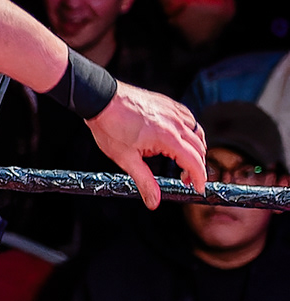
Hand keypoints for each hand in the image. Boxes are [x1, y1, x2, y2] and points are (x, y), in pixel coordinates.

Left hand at [90, 83, 207, 209]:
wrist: (101, 98)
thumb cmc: (110, 127)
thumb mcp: (126, 159)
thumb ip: (144, 181)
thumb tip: (154, 202)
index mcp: (167, 137)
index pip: (194, 161)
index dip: (199, 177)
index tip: (197, 188)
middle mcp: (175, 122)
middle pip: (199, 148)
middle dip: (197, 166)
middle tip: (185, 179)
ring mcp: (174, 110)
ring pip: (198, 132)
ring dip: (195, 149)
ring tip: (182, 162)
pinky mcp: (169, 104)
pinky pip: (189, 120)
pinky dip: (190, 133)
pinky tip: (179, 140)